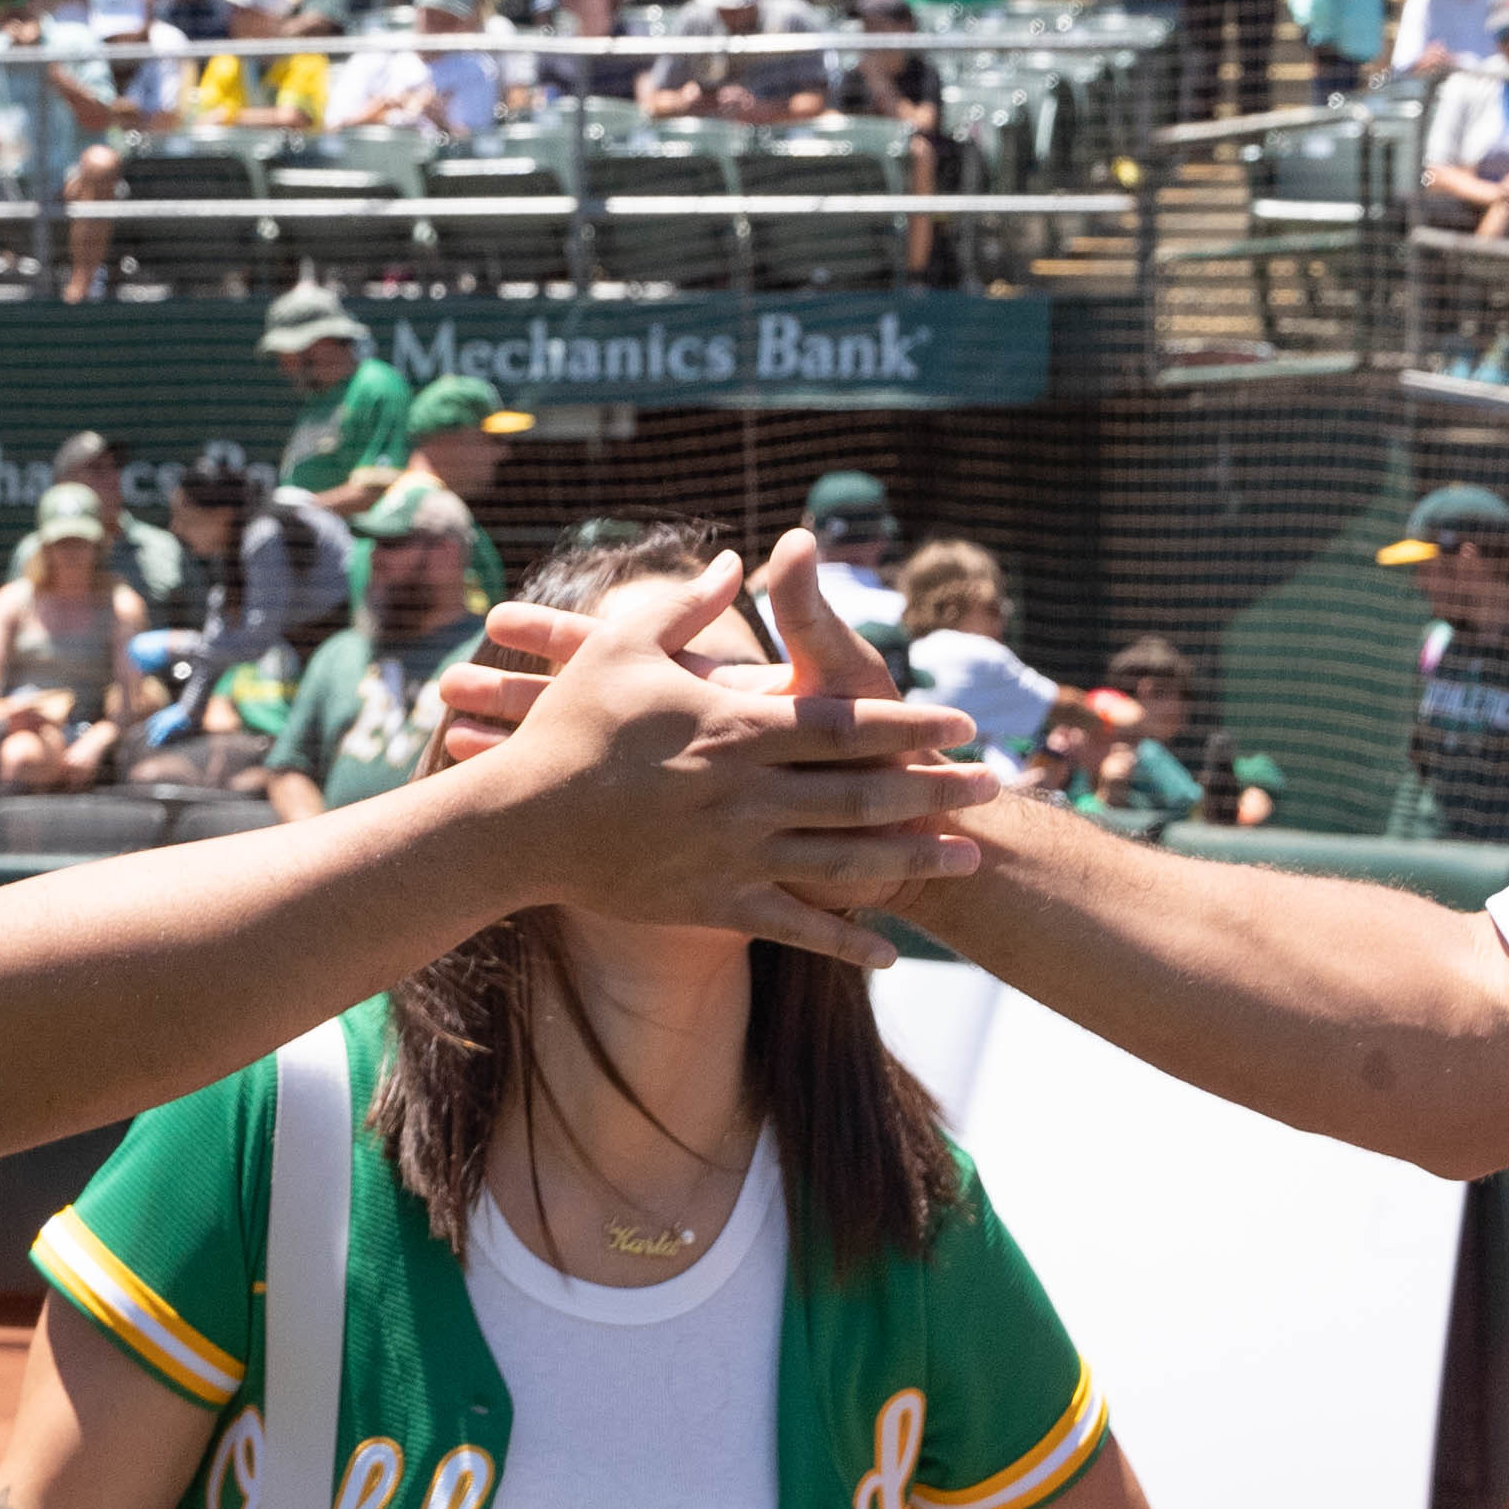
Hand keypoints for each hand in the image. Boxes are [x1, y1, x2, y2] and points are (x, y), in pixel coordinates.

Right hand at [469, 573, 994, 960]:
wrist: (516, 823)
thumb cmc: (569, 729)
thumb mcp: (624, 647)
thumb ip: (689, 603)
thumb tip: (738, 557)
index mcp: (736, 729)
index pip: (844, 724)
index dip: (908, 725)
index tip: (960, 725)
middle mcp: (748, 793)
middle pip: (863, 791)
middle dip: (934, 790)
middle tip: (992, 788)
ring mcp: (734, 853)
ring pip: (843, 859)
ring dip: (911, 859)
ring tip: (967, 859)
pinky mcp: (712, 902)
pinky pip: (792, 925)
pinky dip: (843, 938)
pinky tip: (888, 952)